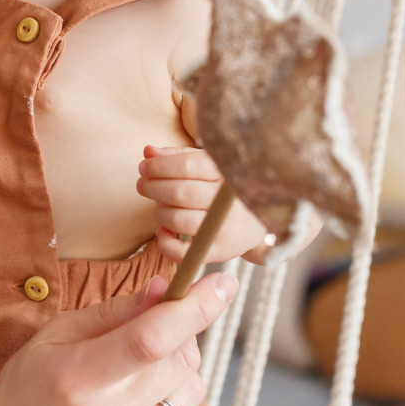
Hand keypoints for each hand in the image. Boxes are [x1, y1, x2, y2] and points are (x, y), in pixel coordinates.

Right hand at [0, 270, 236, 405]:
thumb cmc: (31, 383)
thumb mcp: (58, 333)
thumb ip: (115, 312)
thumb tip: (164, 288)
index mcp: (79, 376)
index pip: (150, 339)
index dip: (193, 308)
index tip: (223, 282)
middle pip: (179, 361)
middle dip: (182, 327)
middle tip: (156, 316)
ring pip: (190, 387)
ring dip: (180, 361)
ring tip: (143, 357)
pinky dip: (177, 389)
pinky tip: (148, 383)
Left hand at [138, 145, 270, 264]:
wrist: (261, 220)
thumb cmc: (225, 188)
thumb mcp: (208, 166)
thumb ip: (178, 157)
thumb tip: (148, 152)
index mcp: (226, 173)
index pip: (187, 165)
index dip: (159, 166)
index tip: (144, 167)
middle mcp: (228, 201)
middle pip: (181, 192)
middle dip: (153, 187)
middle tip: (143, 185)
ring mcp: (225, 228)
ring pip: (178, 220)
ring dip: (160, 212)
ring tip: (160, 206)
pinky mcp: (220, 251)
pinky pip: (183, 253)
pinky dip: (166, 243)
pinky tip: (164, 232)